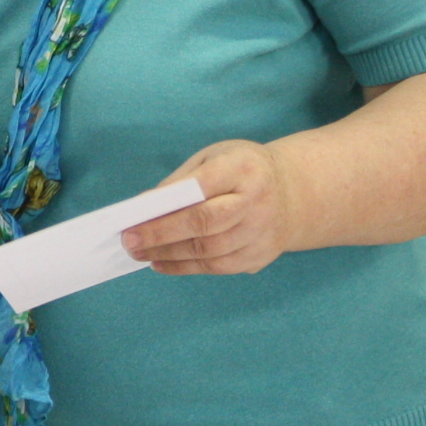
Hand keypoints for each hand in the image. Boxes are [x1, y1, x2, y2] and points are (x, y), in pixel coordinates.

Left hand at [121, 139, 304, 275]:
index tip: (134, 217)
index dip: (167, 205)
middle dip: (162, 235)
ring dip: (169, 255)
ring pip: (209, 251)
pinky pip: (218, 267)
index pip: (202, 186)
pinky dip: (185, 268)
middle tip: (130, 241)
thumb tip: (144, 208)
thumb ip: (181, 181)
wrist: (295, 191)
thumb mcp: (214, 158)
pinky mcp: (260, 255)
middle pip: (205, 223)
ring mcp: (262, 232)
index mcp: (244, 168)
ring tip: (140, 254)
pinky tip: (162, 264)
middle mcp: (258, 202)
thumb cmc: (241, 170)